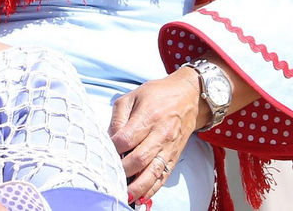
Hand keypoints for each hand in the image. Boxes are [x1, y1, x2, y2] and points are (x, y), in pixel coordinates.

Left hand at [109, 70, 204, 202]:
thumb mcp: (132, 96)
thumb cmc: (157, 95)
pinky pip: (164, 177)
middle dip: (123, 170)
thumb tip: (110, 140)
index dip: (113, 149)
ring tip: (124, 196)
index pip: (127, 139)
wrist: (189, 97)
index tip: (104, 152)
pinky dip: (152, 189)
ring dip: (138, 187)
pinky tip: (140, 197)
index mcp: (148, 116)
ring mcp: (169, 147)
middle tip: (110, 175)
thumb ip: (118, 118)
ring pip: (153, 172)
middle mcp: (161, 134)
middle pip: (140, 158)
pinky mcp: (175, 157)